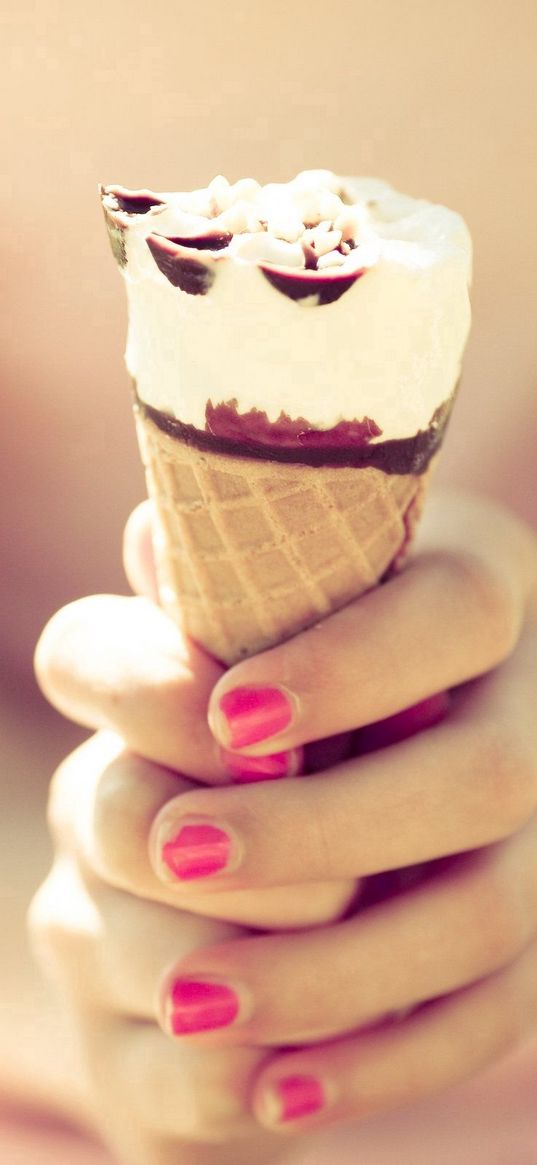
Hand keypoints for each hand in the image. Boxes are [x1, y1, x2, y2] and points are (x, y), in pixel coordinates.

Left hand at [36, 490, 536, 1137]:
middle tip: (180, 849)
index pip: (458, 612)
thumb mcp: (260, 584)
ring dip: (337, 970)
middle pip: (487, 775)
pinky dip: (385, 1060)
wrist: (360, 736)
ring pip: (489, 915)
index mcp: (485, 584)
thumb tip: (156, 568)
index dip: (353, 664)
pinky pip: (488, 1016)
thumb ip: (214, 577)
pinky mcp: (532, 941)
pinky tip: (276, 1088)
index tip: (229, 716)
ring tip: (191, 997)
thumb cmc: (287, 636)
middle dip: (328, 827)